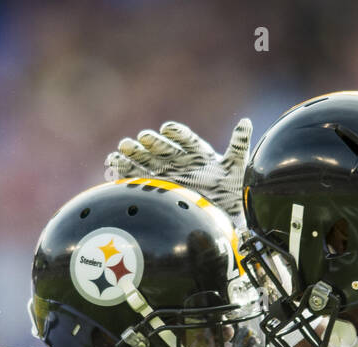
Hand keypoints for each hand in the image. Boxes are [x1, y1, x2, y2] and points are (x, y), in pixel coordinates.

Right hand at [105, 119, 251, 222]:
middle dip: (148, 144)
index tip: (166, 130)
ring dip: (132, 156)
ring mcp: (166, 172)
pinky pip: (138, 177)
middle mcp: (179, 159)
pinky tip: (111, 166)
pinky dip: (125, 172)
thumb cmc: (233, 190)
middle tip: (136, 140)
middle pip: (161, 148)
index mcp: (197, 151)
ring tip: (119, 150)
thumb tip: (246, 122)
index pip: (185, 139)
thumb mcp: (238, 168)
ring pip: (147, 161)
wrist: (223, 213)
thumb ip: (239, 145)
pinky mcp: (156, 186)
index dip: (175, 134)